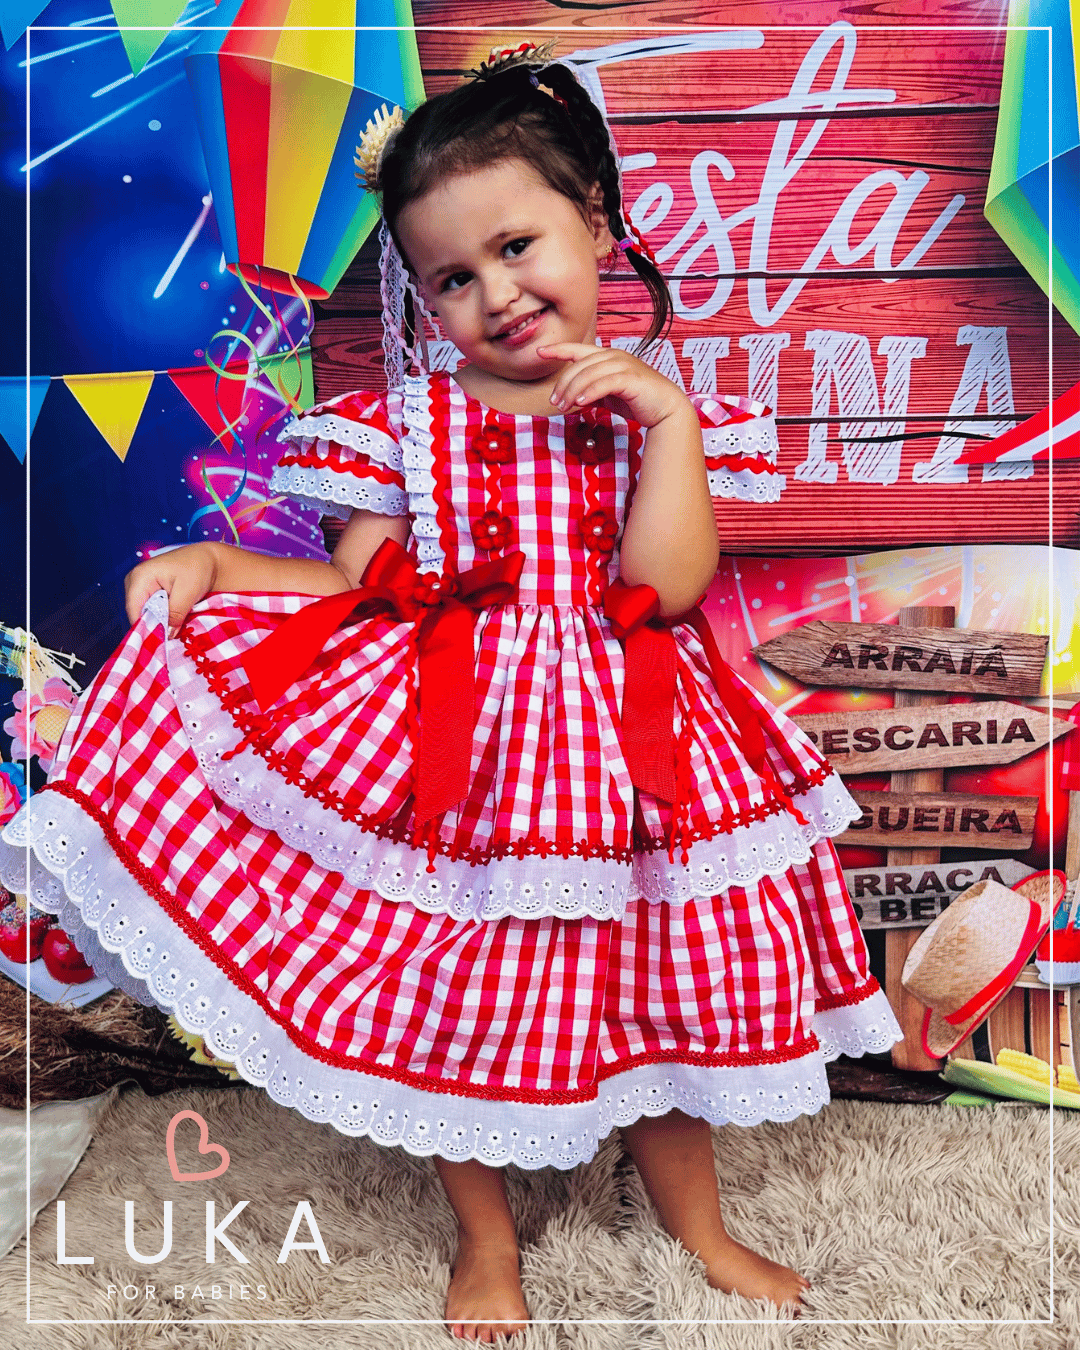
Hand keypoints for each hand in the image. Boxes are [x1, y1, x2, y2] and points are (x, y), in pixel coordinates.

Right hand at [124, 544, 216, 635]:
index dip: (147, 628)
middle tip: (173, 637)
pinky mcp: (147, 592)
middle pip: (137, 613)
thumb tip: (166, 635)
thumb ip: (175, 614)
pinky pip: (149, 610)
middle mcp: (134, 581)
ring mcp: (138, 586)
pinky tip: (174, 621)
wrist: (206, 559)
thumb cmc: (198, 569)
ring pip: (143, 614)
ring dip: (159, 622)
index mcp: (140, 576)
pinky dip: (161, 617)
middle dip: (154, 626)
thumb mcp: (188, 592)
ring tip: (176, 628)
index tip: (162, 642)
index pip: (134, 611)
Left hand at [537, 342, 692, 428]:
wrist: (666, 408)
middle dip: (563, 384)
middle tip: (554, 402)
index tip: (540, 351)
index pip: (578, 349)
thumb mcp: (609, 395)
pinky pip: (604, 383)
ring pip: (589, 374)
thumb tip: (574, 399)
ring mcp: (624, 366)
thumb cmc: (638, 401)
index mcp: (608, 357)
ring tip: (563, 407)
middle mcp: (614, 357)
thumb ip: (592, 393)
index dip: (559, 349)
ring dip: (572, 391)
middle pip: (579, 365)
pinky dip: (590, 393)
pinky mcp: (631, 379)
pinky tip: (579, 403)